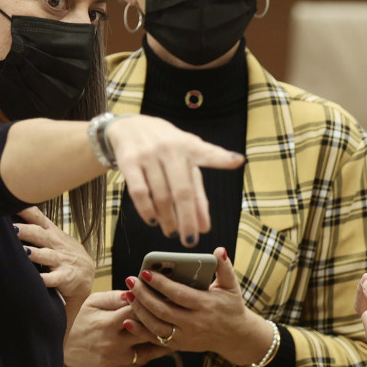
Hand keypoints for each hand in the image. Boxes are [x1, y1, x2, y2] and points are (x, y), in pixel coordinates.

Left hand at [15, 206, 94, 307]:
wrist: (86, 274)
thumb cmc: (64, 253)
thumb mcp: (54, 237)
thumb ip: (37, 227)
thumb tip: (12, 216)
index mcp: (51, 233)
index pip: (37, 217)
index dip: (25, 210)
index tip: (11, 202)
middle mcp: (56, 244)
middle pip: (39, 235)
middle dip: (26, 231)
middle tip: (11, 228)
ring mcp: (61, 260)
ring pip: (46, 255)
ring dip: (34, 253)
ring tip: (23, 252)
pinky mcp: (66, 277)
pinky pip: (54, 278)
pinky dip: (46, 279)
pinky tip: (38, 280)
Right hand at [63, 290, 171, 366]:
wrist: (61, 347)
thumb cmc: (79, 319)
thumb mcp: (94, 302)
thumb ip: (117, 297)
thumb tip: (137, 292)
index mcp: (107, 324)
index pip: (139, 311)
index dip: (152, 304)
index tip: (164, 298)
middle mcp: (113, 345)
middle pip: (148, 332)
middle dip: (163, 322)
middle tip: (178, 315)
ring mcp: (116, 361)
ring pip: (150, 350)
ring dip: (163, 340)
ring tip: (176, 330)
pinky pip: (141, 362)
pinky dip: (150, 352)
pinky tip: (159, 343)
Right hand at [104, 116, 244, 247]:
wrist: (129, 126)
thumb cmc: (165, 148)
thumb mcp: (184, 162)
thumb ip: (197, 192)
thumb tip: (203, 226)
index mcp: (189, 146)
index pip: (207, 153)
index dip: (222, 158)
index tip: (237, 161)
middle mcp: (170, 149)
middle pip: (182, 190)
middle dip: (188, 219)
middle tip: (190, 240)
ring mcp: (148, 154)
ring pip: (160, 195)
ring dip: (167, 219)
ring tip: (172, 232)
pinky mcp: (129, 162)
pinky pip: (139, 193)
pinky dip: (147, 211)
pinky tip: (153, 221)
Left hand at [122, 247, 274, 366]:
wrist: (236, 337)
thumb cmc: (232, 306)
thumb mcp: (232, 286)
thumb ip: (224, 267)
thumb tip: (219, 250)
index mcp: (206, 305)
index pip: (179, 294)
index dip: (161, 284)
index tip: (146, 272)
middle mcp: (194, 322)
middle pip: (163, 310)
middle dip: (143, 295)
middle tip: (130, 281)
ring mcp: (186, 336)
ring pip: (156, 326)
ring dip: (139, 311)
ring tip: (128, 295)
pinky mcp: (179, 345)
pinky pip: (156, 339)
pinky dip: (140, 331)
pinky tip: (128, 318)